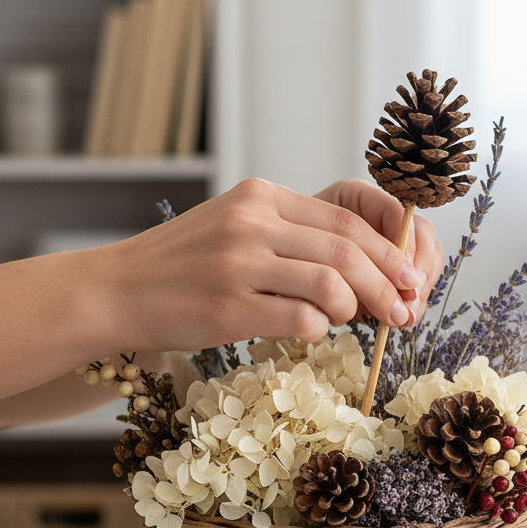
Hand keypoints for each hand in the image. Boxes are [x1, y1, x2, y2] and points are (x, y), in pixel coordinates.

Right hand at [113, 178, 435, 351]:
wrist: (116, 290)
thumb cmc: (182, 266)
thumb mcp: (235, 227)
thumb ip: (290, 235)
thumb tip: (360, 264)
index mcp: (260, 197)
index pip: (344, 219)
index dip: (388, 251)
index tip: (410, 276)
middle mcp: (252, 222)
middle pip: (346, 250)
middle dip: (387, 284)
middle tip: (404, 311)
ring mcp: (239, 263)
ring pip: (330, 284)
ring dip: (354, 309)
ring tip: (349, 321)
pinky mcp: (229, 306)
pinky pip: (301, 318)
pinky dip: (319, 328)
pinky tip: (311, 330)